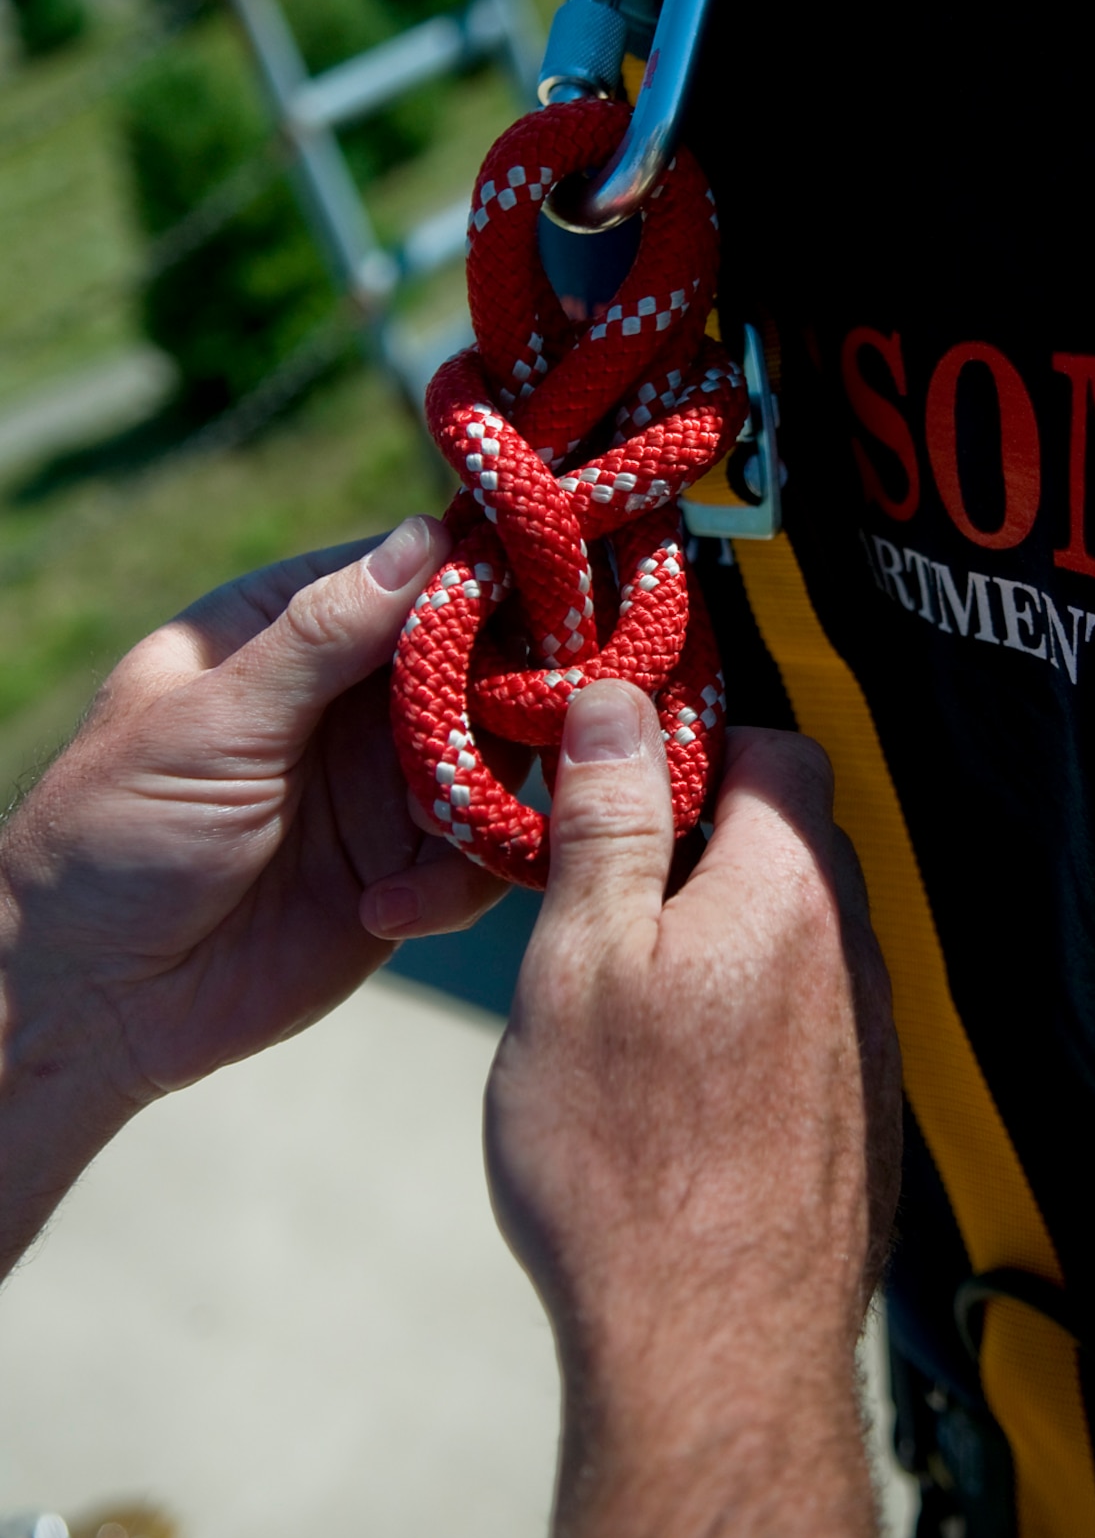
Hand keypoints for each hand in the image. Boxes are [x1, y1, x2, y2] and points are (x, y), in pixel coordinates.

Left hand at [0, 518, 506, 1265]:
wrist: (94, 1000)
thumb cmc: (117, 834)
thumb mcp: (213, 724)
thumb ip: (321, 638)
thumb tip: (426, 537)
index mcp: (289, 630)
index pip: (412, 573)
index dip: (484, 571)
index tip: (557, 577)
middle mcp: (351, 696)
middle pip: (479, 659)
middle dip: (515, 686)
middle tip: (551, 712)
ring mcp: (385, 782)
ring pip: (498, 755)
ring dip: (494, 790)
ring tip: (444, 832)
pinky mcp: (406, 867)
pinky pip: (481, 853)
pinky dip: (461, 879)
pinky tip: (390, 912)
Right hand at [485, 681, 901, 1537]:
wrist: (715, 1356)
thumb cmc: (625, 1155)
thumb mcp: (580, 962)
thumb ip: (608, 821)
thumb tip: (617, 702)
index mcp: (788, 891)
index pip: (778, 748)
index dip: (696, 747)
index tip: (614, 791)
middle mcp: (852, 953)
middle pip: (786, 841)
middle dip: (696, 846)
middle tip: (598, 903)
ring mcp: (869, 1040)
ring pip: (792, 936)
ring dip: (718, 937)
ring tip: (626, 1007)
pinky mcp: (863, 1116)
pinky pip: (806, 1021)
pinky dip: (745, 1018)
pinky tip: (678, 1088)